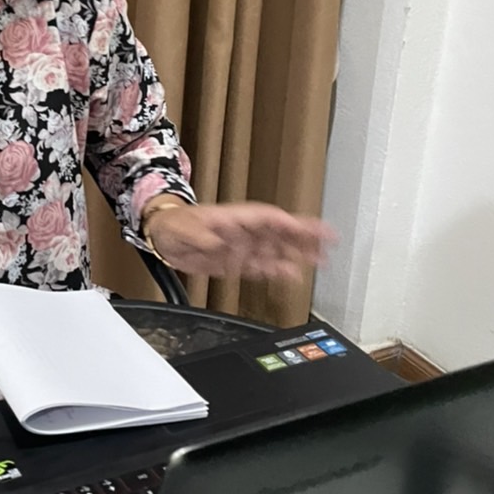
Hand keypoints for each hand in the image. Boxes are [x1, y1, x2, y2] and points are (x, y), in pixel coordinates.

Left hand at [141, 200, 335, 281]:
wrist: (162, 238)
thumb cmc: (174, 225)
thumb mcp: (184, 228)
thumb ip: (201, 236)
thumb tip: (216, 242)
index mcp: (235, 218)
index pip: (268, 219)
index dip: (289, 224)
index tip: (308, 229)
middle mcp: (244, 232)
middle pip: (281, 232)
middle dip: (305, 236)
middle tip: (330, 240)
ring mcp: (242, 246)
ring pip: (277, 250)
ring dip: (298, 254)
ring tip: (322, 259)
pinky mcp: (236, 262)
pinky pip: (262, 266)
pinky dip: (277, 271)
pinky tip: (293, 275)